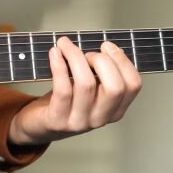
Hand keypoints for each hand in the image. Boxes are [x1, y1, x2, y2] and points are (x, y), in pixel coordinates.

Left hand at [8, 37, 141, 145]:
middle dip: (102, 61)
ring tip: (66, 46)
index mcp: (115, 110)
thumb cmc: (65, 102)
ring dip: (76, 57)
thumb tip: (112, 49)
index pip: (133, 85)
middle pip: (115, 87)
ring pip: (86, 84)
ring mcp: (80, 122)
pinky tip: (55, 53)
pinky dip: (59, 65)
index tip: (107, 46)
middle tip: (87, 53)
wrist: (39, 126)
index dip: (122, 61)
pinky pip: (62, 89)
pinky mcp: (57, 120)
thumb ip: (102, 74)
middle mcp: (101, 118)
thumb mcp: (90, 89)